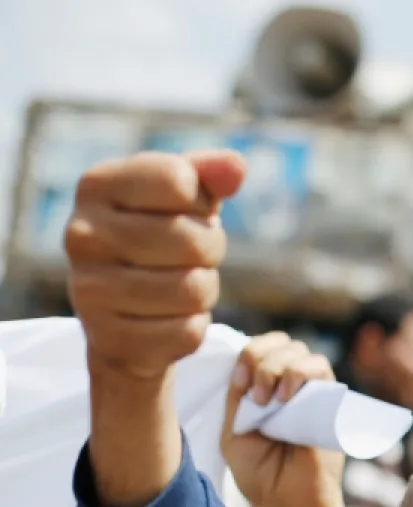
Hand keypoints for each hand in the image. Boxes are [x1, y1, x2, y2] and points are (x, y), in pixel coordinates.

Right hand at [67, 150, 245, 383]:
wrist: (123, 314)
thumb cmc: (159, 239)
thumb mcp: (183, 200)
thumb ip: (208, 175)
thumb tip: (235, 166)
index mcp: (96, 186)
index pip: (179, 180)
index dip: (200, 201)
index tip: (183, 210)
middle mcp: (80, 234)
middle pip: (193, 240)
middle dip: (209, 250)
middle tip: (191, 256)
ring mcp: (88, 290)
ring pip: (193, 290)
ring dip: (203, 290)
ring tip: (180, 284)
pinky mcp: (109, 339)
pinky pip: (187, 332)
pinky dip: (192, 327)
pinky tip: (167, 318)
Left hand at [221, 333, 355, 506]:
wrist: (288, 503)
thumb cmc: (260, 475)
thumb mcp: (234, 433)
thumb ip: (236, 400)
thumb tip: (244, 367)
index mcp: (261, 390)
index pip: (257, 349)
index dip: (247, 356)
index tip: (240, 384)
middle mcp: (286, 385)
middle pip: (277, 342)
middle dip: (260, 358)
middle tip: (257, 395)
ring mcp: (309, 392)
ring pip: (298, 349)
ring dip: (278, 365)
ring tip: (271, 399)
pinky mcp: (331, 401)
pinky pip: (321, 367)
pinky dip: (300, 372)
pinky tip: (287, 396)